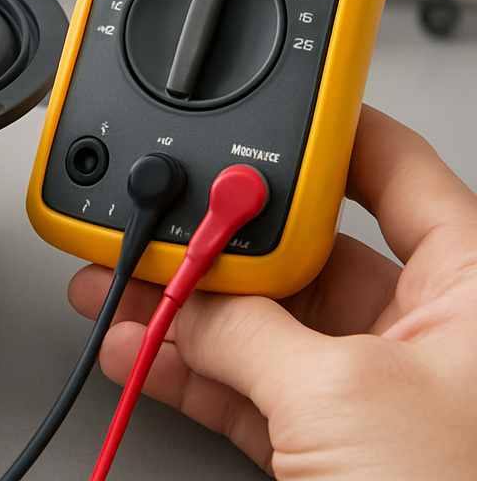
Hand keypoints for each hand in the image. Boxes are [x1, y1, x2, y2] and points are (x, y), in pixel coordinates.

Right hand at [69, 105, 476, 478]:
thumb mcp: (345, 398)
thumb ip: (249, 331)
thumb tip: (185, 294)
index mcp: (469, 283)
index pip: (389, 166)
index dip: (319, 134)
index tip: (253, 118)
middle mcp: (427, 326)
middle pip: (305, 247)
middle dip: (221, 238)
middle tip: (162, 220)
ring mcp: (376, 387)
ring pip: (266, 320)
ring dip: (185, 306)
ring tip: (119, 282)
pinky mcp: (335, 444)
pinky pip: (251, 383)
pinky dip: (191, 368)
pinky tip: (138, 348)